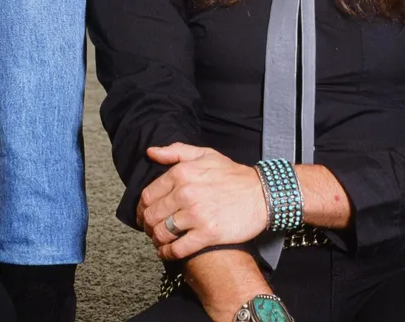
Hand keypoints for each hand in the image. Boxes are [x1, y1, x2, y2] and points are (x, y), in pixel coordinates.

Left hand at [137, 143, 269, 260]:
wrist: (262, 194)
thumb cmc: (232, 175)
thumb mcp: (205, 154)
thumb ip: (176, 152)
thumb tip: (150, 152)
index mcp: (182, 173)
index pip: (148, 195)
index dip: (142, 208)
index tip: (144, 215)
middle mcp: (186, 192)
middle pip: (152, 216)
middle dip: (147, 226)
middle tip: (151, 230)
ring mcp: (196, 214)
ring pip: (162, 233)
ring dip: (157, 241)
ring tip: (160, 242)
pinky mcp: (207, 234)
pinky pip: (178, 249)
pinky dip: (168, 253)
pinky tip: (169, 252)